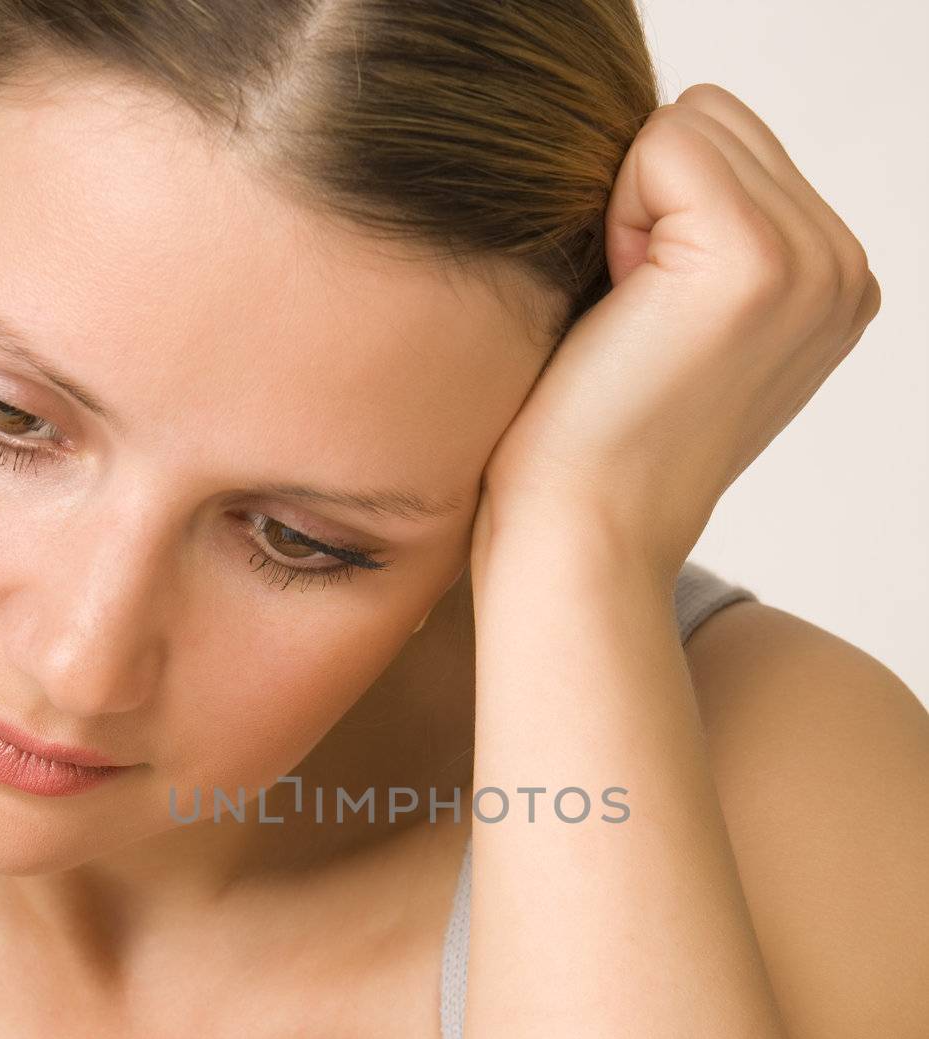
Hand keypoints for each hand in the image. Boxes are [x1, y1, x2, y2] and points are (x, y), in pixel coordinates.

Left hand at [472, 83, 880, 591]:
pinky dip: (616, 217)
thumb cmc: (596, 439)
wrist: (582, 532)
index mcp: (833, 283)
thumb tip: (665, 152)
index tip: (649, 324)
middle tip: (634, 323)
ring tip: (634, 322)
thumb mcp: (682, 323)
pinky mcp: (757, 258)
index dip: (656, 214)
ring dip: (631, 213)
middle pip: (713, 119)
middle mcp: (843, 269)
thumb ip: (706, 236)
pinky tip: (626, 313)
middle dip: (647, 204)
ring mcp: (813, 262)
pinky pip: (662, 143)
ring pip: (689, 124)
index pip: (731, 142)